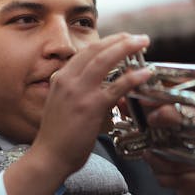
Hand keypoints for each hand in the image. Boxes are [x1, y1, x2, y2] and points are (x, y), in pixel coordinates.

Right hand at [5, 33, 152, 194]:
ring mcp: (79, 92)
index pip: (86, 52)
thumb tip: (93, 87)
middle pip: (97, 49)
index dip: (106, 42)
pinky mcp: (91, 106)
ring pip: (106, 59)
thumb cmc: (57, 137)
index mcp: (61, 78)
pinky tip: (146, 73)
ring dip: (127, 47)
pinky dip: (134, 77)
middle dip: (120, 39)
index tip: (122, 39)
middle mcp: (68, 80)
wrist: (49, 157)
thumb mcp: (61, 105)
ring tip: (144, 42)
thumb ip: (75, 92)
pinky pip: (117, 86)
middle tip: (139, 37)